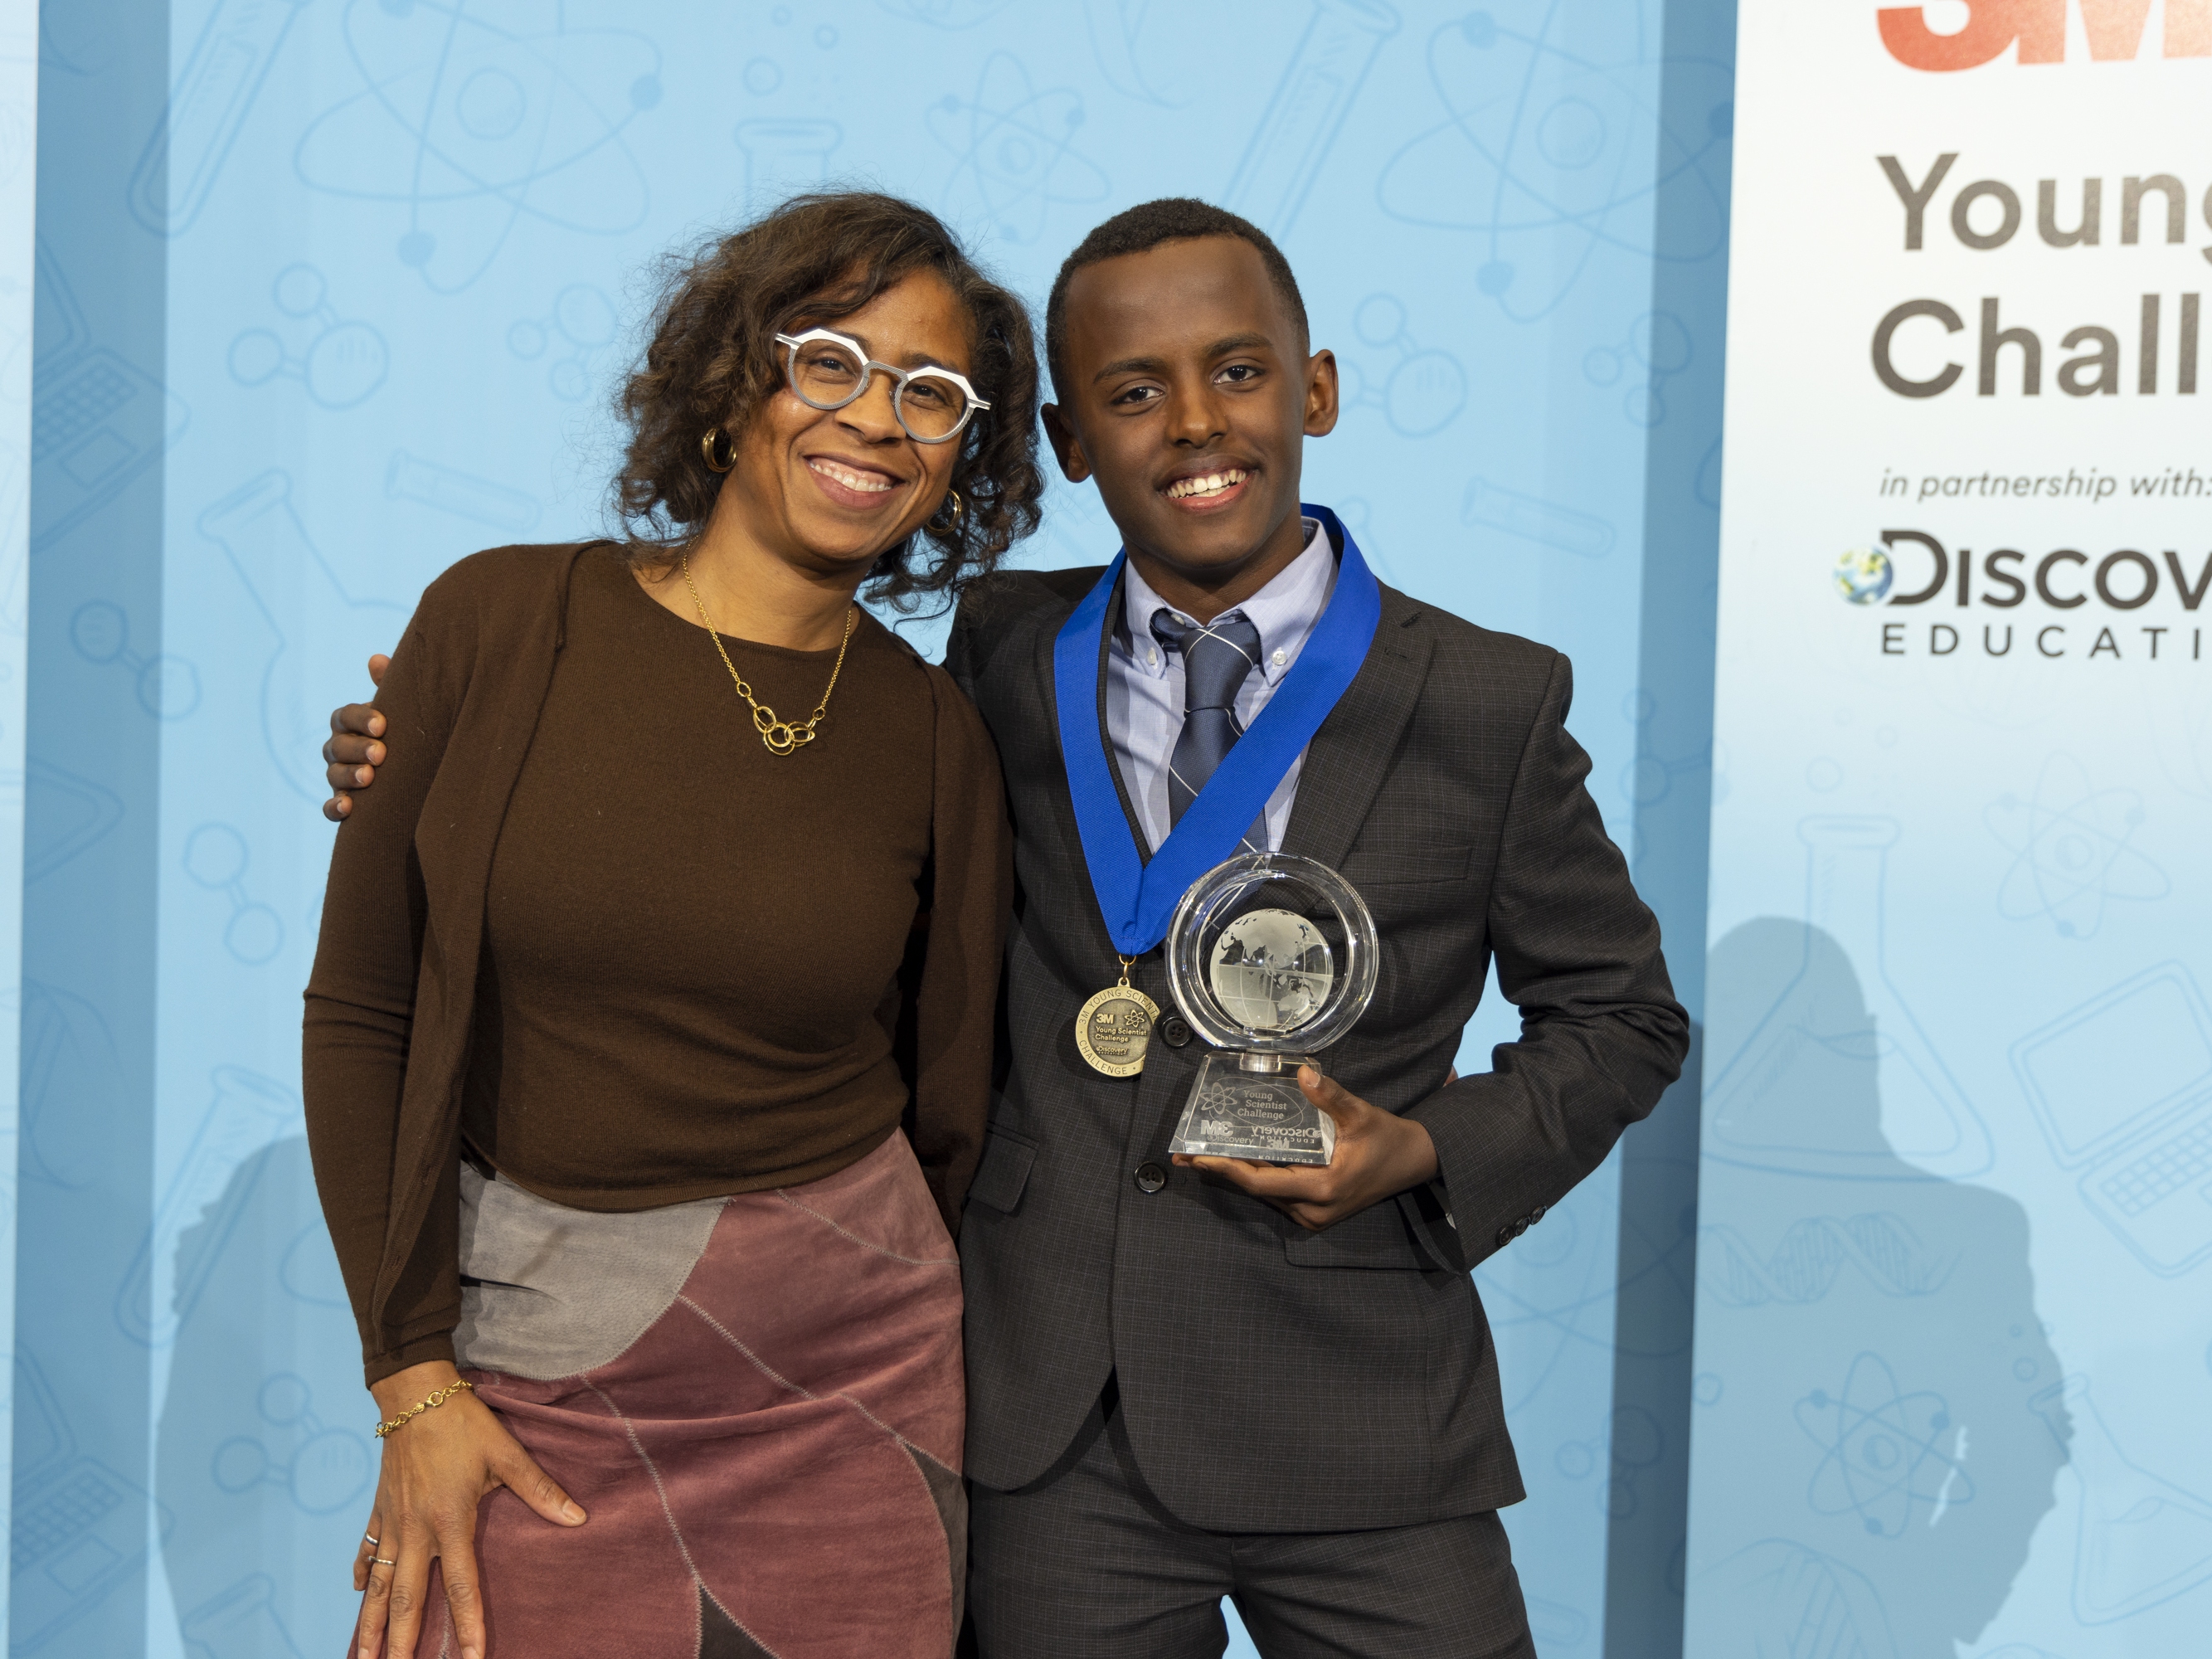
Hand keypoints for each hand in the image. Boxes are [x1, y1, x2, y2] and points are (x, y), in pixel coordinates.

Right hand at [323, 653, 391, 821]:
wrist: (415, 770)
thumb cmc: (404, 732)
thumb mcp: (402, 711)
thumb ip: (391, 687)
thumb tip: (376, 659)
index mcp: (350, 724)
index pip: (344, 717)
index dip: (360, 719)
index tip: (382, 725)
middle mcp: (340, 749)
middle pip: (337, 746)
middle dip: (357, 749)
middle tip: (381, 754)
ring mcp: (339, 777)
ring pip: (333, 775)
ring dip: (349, 776)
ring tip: (369, 777)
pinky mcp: (343, 803)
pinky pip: (329, 807)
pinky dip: (333, 808)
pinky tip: (347, 808)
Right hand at [353, 1360, 585, 1658]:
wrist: (414, 1395)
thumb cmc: (464, 1423)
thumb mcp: (505, 1453)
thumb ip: (539, 1489)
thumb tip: (578, 1517)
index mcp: (450, 1521)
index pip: (461, 1584)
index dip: (468, 1624)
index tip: (472, 1658)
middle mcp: (416, 1530)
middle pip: (406, 1597)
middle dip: (402, 1640)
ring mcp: (393, 1522)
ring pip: (377, 1584)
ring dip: (370, 1622)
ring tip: (365, 1656)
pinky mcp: (379, 1510)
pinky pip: (366, 1550)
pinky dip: (361, 1575)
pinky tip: (358, 1595)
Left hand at [1173, 1066, 1439, 1231]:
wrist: (1414, 1163)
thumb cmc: (1387, 1139)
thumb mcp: (1361, 1115)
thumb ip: (1331, 1096)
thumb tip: (1303, 1073)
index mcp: (1323, 1189)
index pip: (1263, 1183)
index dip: (1228, 1170)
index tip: (1198, 1158)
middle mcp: (1313, 1211)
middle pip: (1257, 1191)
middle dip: (1221, 1172)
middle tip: (1185, 1156)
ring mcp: (1314, 1216)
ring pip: (1265, 1196)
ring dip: (1236, 1175)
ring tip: (1202, 1156)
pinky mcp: (1315, 1213)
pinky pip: (1277, 1196)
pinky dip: (1257, 1177)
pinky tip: (1236, 1161)